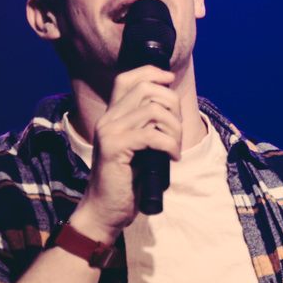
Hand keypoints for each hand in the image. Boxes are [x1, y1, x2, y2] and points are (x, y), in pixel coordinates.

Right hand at [75, 66, 182, 238]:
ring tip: (175, 148)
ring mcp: (109, 132)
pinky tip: (172, 158)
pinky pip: (152, 135)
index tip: (170, 81)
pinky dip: (169, 145)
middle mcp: (108, 119)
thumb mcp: (139, 148)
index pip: (127, 79)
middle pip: (147, 90)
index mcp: (112, 116)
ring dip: (174, 129)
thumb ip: (148, 126)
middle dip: (172, 105)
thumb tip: (172, 108)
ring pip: (153, 111)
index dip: (152, 73)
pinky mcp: (115, 148)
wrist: (105, 209)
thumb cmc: (126, 181)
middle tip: (177, 131)